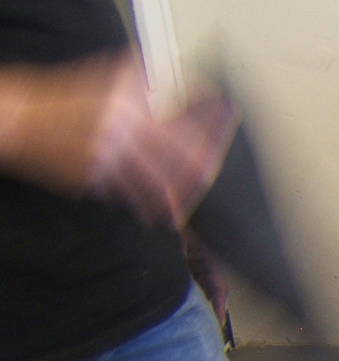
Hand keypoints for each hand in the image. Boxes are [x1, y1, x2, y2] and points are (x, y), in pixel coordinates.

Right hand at [0, 52, 235, 224]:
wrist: (24, 120)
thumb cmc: (70, 101)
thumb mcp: (111, 80)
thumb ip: (148, 85)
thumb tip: (192, 88)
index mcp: (131, 98)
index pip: (187, 120)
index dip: (215, 130)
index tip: (226, 136)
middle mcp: (124, 124)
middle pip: (184, 158)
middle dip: (201, 174)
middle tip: (207, 181)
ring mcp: (111, 152)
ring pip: (161, 184)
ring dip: (177, 200)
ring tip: (183, 210)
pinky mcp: (98, 176)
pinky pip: (133, 197)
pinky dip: (149, 208)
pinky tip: (157, 215)